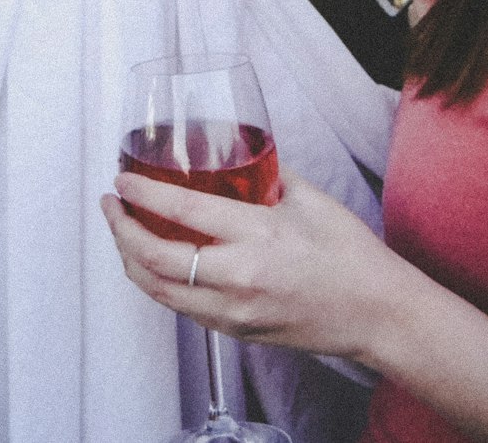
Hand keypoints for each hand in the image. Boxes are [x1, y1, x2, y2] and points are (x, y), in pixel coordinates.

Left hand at [100, 169, 398, 364]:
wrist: (376, 313)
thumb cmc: (349, 254)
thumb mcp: (310, 198)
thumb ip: (269, 175)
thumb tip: (240, 156)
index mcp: (257, 235)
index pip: (182, 210)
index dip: (143, 194)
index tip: (122, 180)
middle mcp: (238, 278)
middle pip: (154, 258)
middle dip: (120, 230)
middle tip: (112, 205)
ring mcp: (233, 311)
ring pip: (158, 291)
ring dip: (130, 260)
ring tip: (124, 233)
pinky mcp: (236, 332)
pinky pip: (182, 308)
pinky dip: (158, 283)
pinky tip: (156, 262)